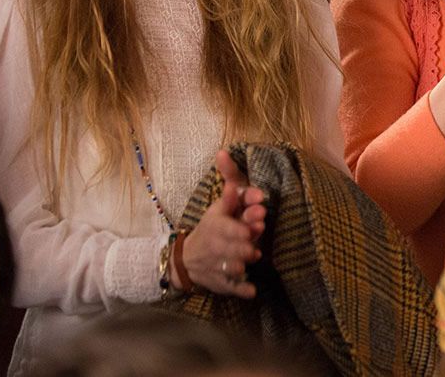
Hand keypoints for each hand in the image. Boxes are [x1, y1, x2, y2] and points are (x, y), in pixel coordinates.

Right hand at [173, 151, 264, 297]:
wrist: (184, 260)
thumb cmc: (209, 229)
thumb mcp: (217, 207)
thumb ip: (228, 185)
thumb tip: (223, 153)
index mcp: (215, 227)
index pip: (230, 225)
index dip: (245, 221)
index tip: (260, 215)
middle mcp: (215, 247)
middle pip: (233, 247)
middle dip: (245, 243)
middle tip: (255, 242)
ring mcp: (217, 266)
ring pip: (231, 267)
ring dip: (242, 264)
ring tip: (253, 258)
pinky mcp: (220, 284)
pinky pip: (231, 289)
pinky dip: (241, 290)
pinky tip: (252, 291)